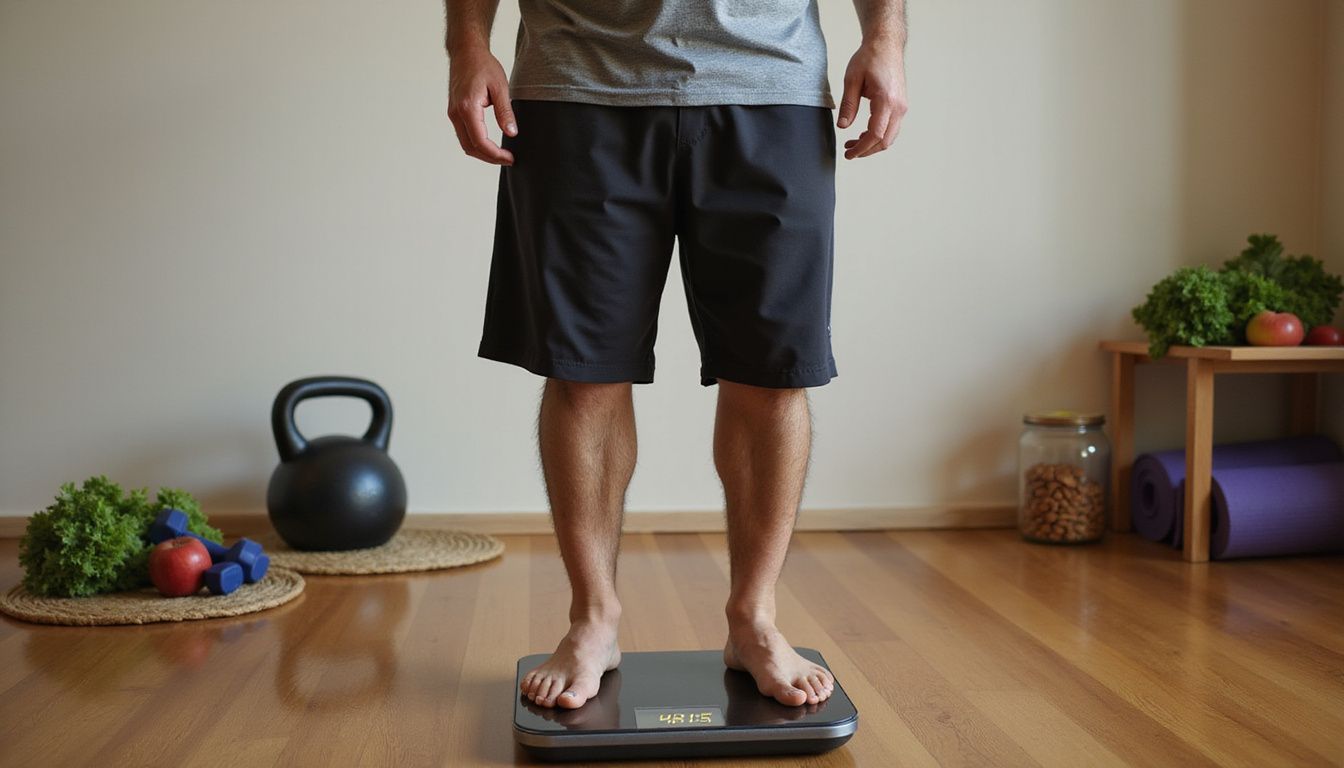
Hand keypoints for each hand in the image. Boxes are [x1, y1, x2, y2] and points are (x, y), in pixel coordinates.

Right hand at [447, 46, 516, 164]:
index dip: (495, 154)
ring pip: (465, 143)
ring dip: (482, 153)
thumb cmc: (482, 65)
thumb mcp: (500, 87)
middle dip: (489, 158)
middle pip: (470, 147)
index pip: (480, 141)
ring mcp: (453, 113)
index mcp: (467, 107)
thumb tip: (511, 133)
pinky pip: (463, 135)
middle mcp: (456, 113)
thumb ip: (505, 112)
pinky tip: (490, 144)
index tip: (510, 158)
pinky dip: (476, 144)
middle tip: (508, 159)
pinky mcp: (454, 112)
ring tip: (501, 154)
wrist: (466, 51)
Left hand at [836, 41, 907, 159]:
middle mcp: (898, 106)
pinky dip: (879, 135)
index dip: (861, 148)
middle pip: (885, 141)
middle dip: (867, 150)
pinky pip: (892, 128)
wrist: (886, 44)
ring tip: (853, 143)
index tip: (849, 154)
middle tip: (849, 152)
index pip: (875, 135)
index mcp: (886, 100)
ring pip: (890, 137)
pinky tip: (864, 134)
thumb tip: (843, 126)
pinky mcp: (901, 105)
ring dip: (873, 144)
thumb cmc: (870, 58)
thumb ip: (848, 105)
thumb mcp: (852, 80)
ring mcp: (902, 107)